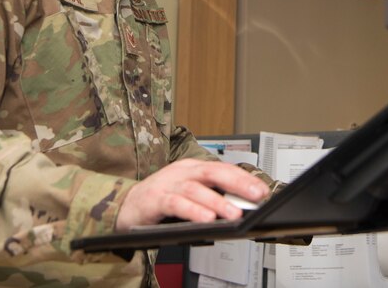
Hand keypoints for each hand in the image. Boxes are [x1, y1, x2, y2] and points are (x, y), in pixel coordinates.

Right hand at [115, 158, 269, 228]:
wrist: (126, 205)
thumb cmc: (161, 200)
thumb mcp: (189, 195)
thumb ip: (211, 197)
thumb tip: (240, 206)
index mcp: (192, 168)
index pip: (223, 168)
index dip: (244, 178)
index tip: (262, 190)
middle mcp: (182, 172)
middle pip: (213, 172)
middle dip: (238, 183)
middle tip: (256, 196)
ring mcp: (168, 184)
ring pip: (196, 189)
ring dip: (217, 202)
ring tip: (234, 214)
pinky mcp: (155, 199)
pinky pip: (176, 204)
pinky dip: (193, 211)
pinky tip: (206, 219)